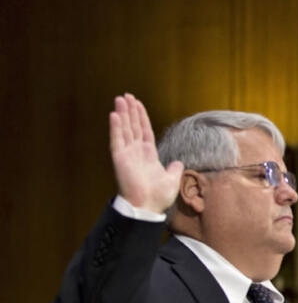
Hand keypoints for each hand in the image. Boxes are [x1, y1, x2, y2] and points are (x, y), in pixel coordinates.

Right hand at [110, 94, 182, 211]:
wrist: (148, 207)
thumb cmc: (158, 197)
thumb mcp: (171, 180)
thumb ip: (173, 169)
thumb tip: (178, 163)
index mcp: (148, 155)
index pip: (144, 131)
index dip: (141, 117)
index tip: (138, 104)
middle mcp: (136, 152)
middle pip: (133, 126)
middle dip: (130, 111)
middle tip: (127, 95)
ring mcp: (127, 154)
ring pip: (124, 129)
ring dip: (122, 114)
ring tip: (120, 98)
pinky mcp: (120, 159)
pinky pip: (117, 140)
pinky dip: (116, 127)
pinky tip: (115, 114)